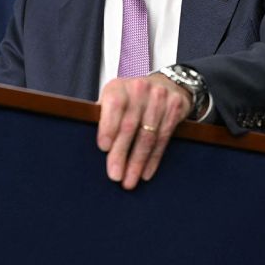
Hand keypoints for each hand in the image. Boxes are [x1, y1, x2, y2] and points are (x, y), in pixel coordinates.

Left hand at [96, 73, 192, 188]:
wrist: (166, 84)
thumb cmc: (131, 98)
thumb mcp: (114, 99)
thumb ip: (103, 117)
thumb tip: (88, 146)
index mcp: (118, 87)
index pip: (114, 105)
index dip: (109, 126)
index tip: (104, 148)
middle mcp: (140, 89)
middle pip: (130, 126)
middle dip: (121, 154)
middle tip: (115, 175)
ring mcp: (160, 97)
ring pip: (148, 136)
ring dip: (138, 162)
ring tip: (129, 180)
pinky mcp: (175, 108)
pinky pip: (163, 138)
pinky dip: (153, 159)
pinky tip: (145, 173)